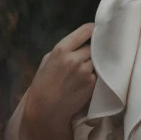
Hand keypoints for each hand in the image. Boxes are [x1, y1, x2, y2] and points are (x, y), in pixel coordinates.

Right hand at [23, 22, 96, 139]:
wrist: (46, 110)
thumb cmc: (43, 84)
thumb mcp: (47, 60)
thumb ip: (64, 50)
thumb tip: (80, 43)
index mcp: (61, 50)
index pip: (85, 31)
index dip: (93, 29)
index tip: (95, 31)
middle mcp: (75, 59)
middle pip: (93, 46)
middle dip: (91, 50)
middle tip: (86, 56)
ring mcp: (85, 72)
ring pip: (97, 60)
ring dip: (94, 63)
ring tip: (84, 70)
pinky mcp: (92, 84)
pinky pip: (98, 73)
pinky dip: (95, 75)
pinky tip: (85, 81)